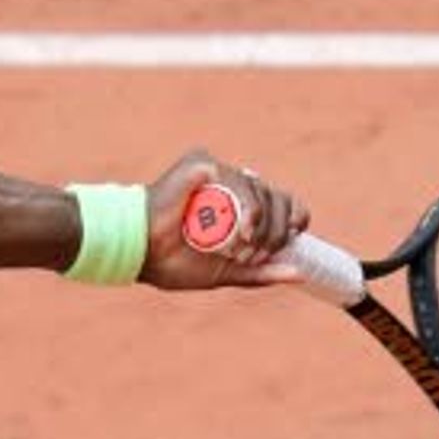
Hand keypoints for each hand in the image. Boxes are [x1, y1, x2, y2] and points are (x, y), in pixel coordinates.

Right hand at [138, 150, 316, 292]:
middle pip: (277, 197)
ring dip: (261, 226)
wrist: (137, 253)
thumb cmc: (173, 262)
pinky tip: (242, 231)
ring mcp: (217, 170)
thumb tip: (300, 274)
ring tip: (240, 249)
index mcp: (239, 203)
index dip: (294, 218)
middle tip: (254, 256)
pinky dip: (247, 208)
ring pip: (261, 192)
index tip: (291, 239)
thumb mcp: (225, 273)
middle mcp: (232, 182)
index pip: (283, 200)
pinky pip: (238, 182)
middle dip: (275, 232)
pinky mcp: (202, 164)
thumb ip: (259, 273)